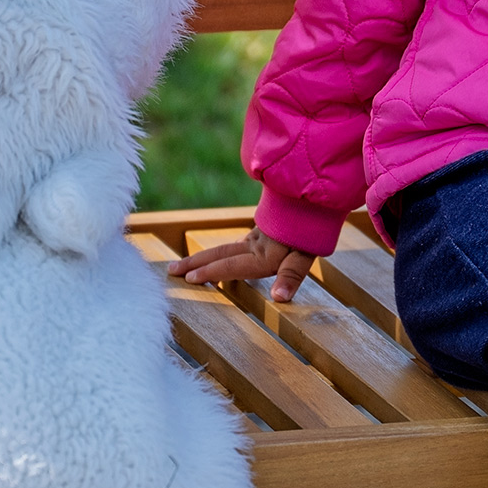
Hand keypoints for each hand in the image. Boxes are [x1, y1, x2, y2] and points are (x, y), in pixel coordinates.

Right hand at [168, 228, 315, 302]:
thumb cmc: (314, 226)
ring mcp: (260, 233)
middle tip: (171, 270)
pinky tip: (229, 251)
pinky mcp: (267, 226)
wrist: (316, 189)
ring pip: (227, 247)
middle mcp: (256, 244)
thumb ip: (291, 274)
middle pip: (220, 254)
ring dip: (206, 256)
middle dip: (195, 264)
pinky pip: (241, 241)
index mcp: (263, 254)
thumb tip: (278, 298)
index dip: (210, 273)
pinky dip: (227, 249)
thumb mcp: (308, 252)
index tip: (188, 279)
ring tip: (188, 264)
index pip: (230, 265)